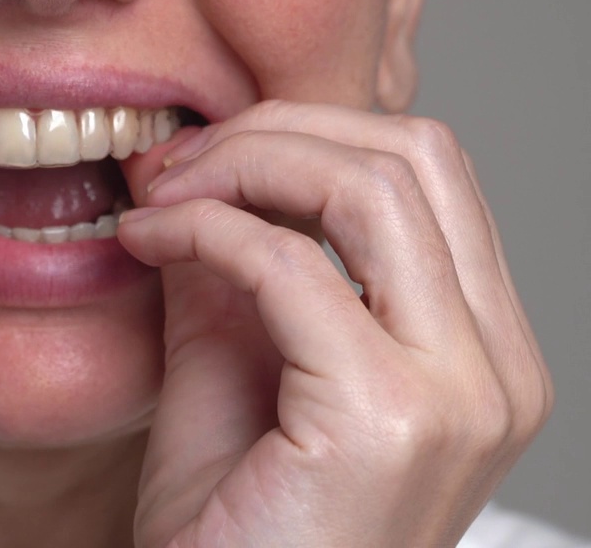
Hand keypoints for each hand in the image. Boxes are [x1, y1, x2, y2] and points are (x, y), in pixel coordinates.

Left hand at [118, 100, 552, 546]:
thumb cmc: (230, 530)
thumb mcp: (235, 365)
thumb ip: (235, 267)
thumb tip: (204, 168)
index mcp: (476, 352)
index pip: (424, 174)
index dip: (306, 137)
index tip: (200, 161)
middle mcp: (494, 367)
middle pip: (413, 155)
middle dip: (278, 130)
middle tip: (177, 164)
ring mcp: (459, 392)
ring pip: (369, 183)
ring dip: (244, 164)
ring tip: (160, 198)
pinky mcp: (390, 417)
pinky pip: (288, 263)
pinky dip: (206, 227)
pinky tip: (145, 242)